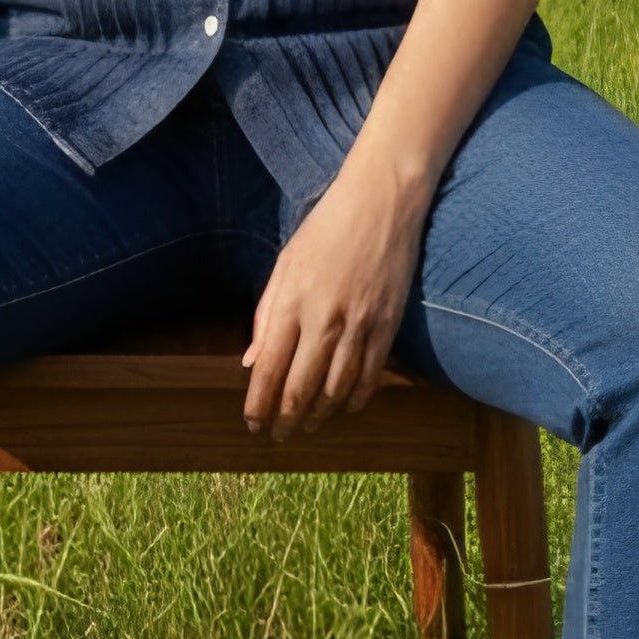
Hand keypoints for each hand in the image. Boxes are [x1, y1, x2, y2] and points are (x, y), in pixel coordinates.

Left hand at [241, 148, 428, 437]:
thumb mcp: (286, 264)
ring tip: (308, 425)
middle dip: (286, 421)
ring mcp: (359, 326)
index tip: (252, 425)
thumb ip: (266, 316)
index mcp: (291, 302)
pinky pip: (369, 379)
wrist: (381, 202)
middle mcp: (323, 320)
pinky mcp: (387, 327)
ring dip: (319, 416)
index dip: (258, 406)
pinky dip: (355, 400)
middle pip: (301, 391)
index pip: (269, 371)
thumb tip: (251, 363)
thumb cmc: (326, 228)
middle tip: (278, 437)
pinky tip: (344, 406)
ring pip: (335, 392)